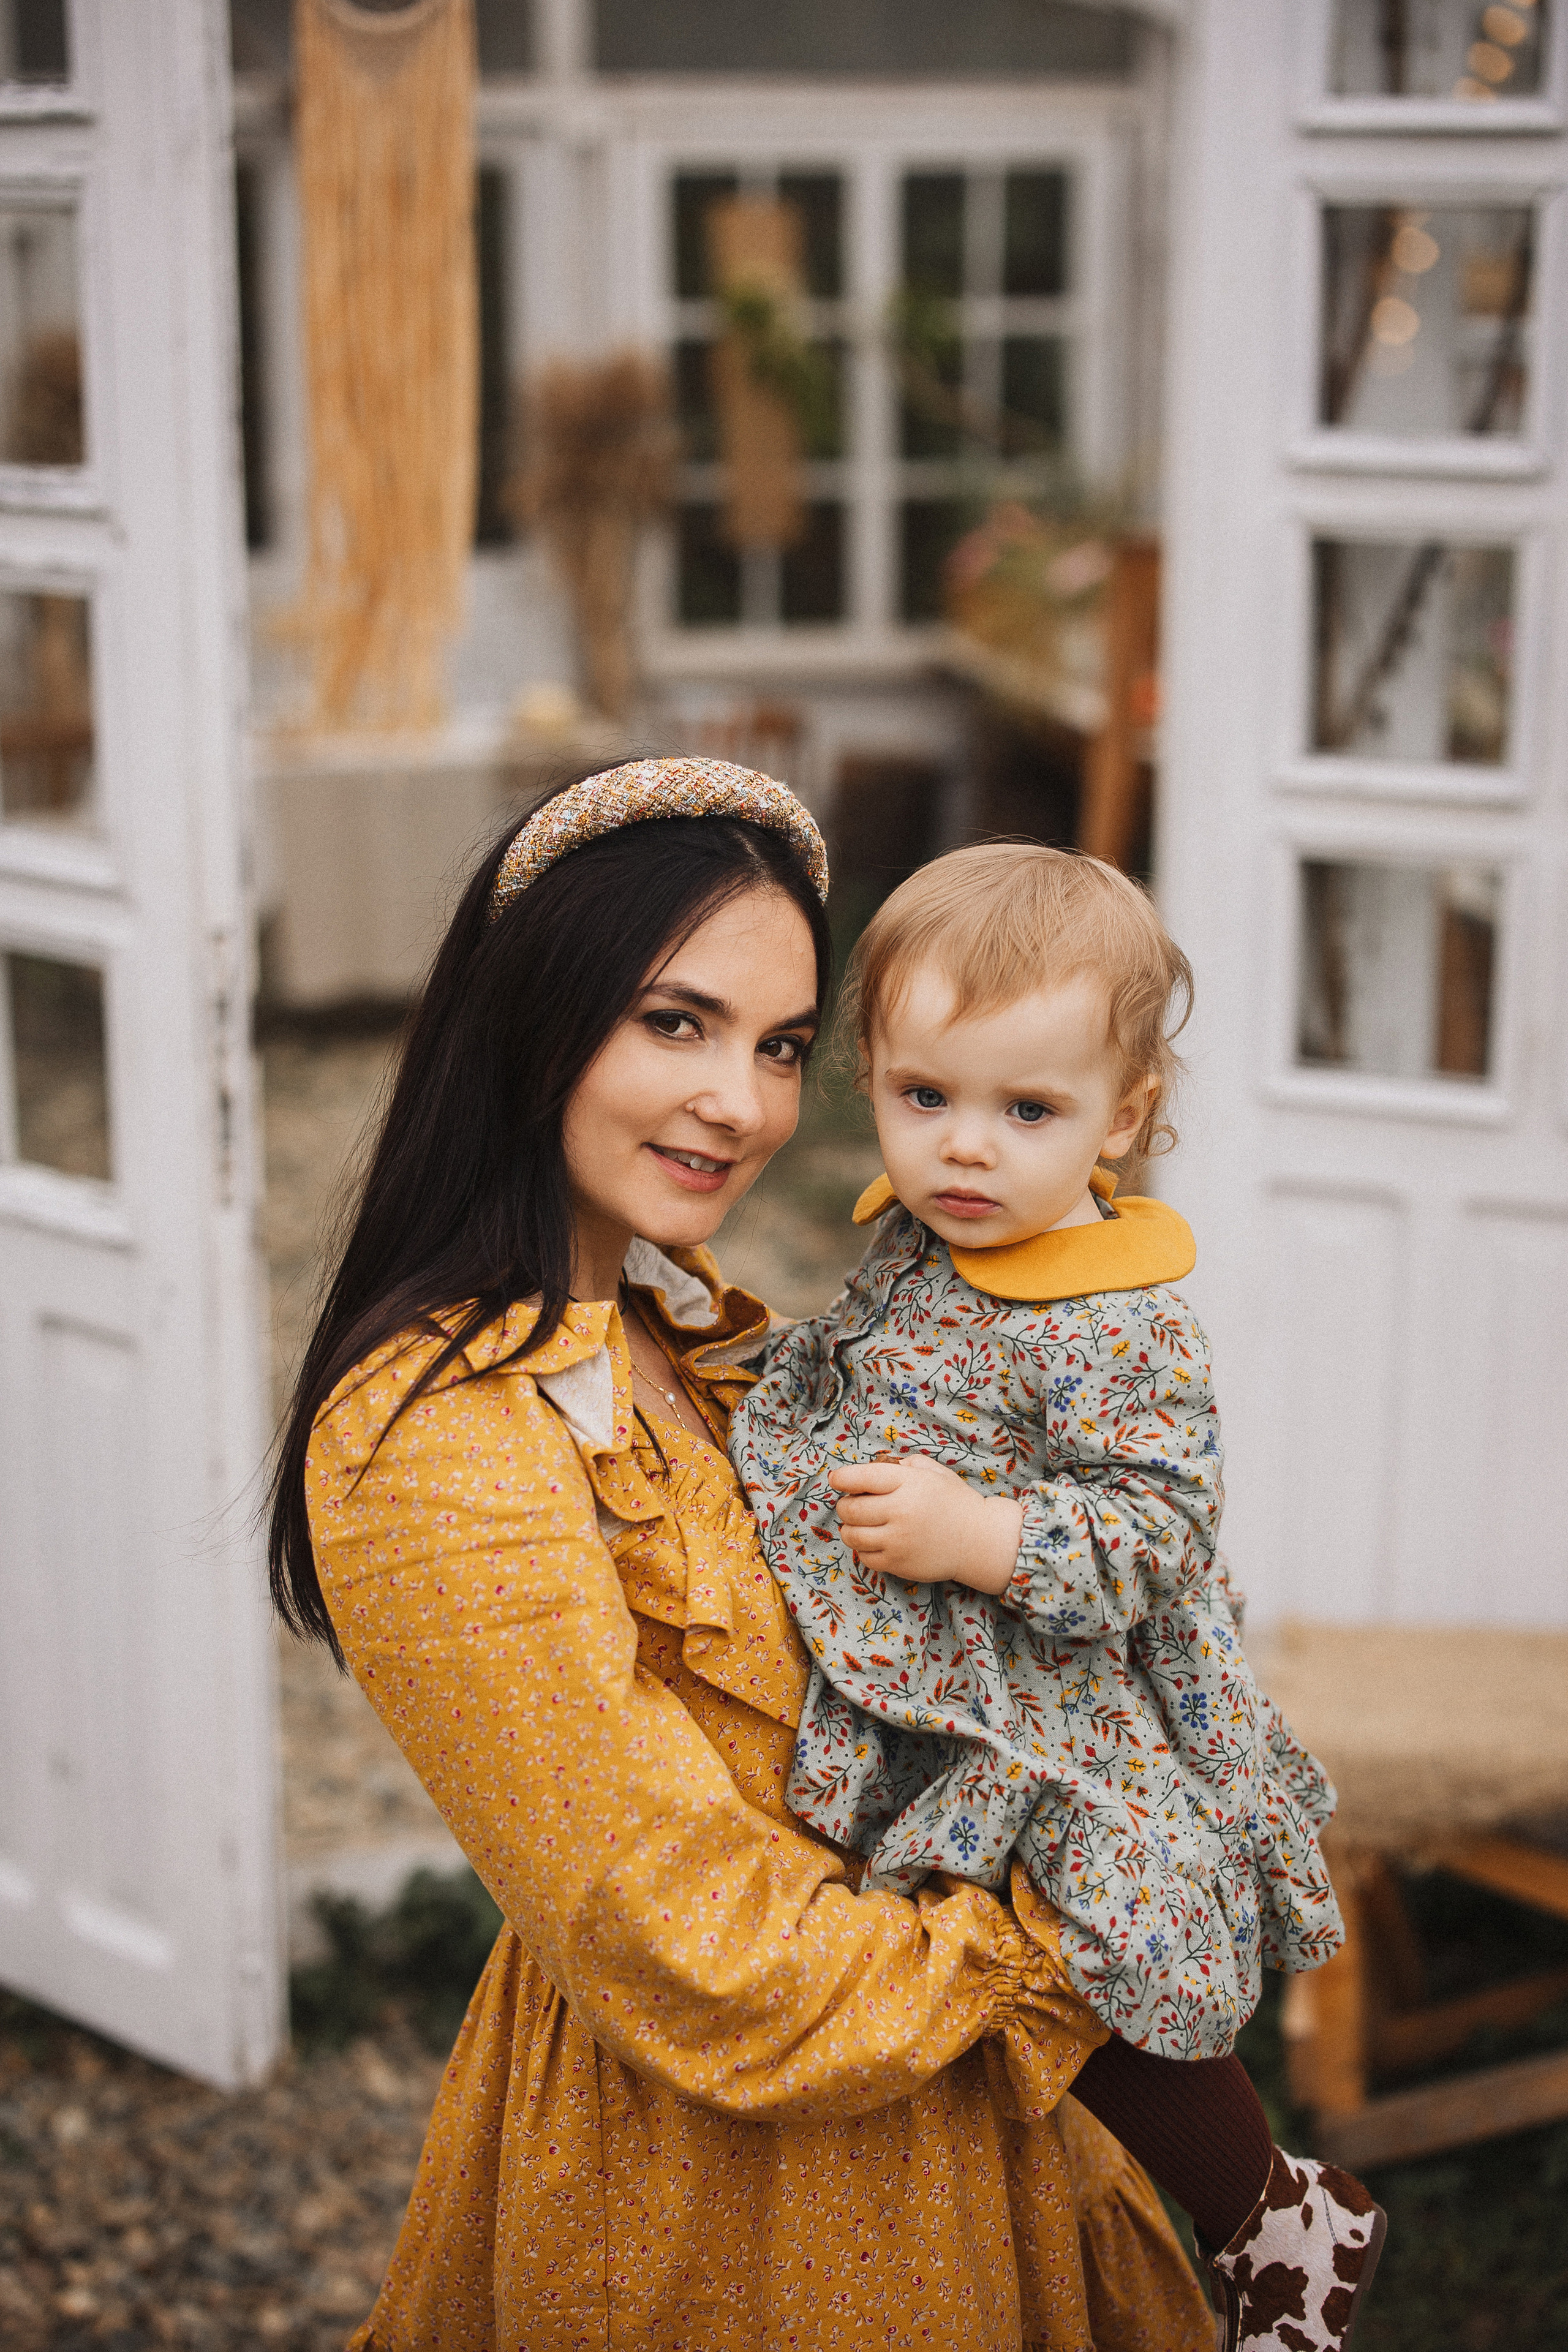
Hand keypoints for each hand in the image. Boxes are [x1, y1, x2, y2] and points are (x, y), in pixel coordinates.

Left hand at [827, 1454, 1022, 1594]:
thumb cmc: (955, 1502)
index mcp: (908, 1484)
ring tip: (861, 1524)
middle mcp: (900, 1511)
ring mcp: (897, 1541)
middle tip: (854, 1504)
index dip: (842, 1478)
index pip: (860, 1478)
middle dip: (846, 1505)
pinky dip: (864, 1549)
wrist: (979, 1540)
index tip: (836, 1479)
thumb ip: (905, 1465)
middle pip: (849, 1509)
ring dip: (850, 1528)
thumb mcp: (934, 1472)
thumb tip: (875, 1467)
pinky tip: (876, 1541)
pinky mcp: (898, 1564)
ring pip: (851, 1535)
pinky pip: (865, 1557)